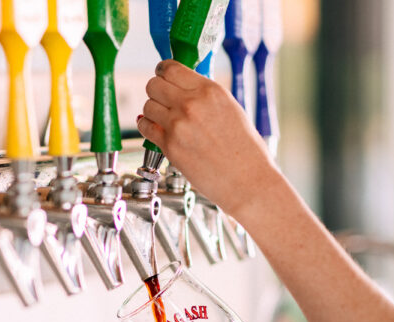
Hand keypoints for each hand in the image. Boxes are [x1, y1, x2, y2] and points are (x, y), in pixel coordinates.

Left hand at [137, 60, 278, 216]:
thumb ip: (205, 96)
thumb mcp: (230, 109)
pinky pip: (145, 127)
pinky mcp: (170, 146)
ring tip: (163, 119)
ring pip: (147, 106)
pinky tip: (156, 130)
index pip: (171, 68)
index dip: (163, 71)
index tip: (162, 75)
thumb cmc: (245, 150)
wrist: (248, 180)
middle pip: (154, 85)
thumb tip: (183, 88)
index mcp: (210, 91)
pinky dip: (147, 127)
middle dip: (156, 91)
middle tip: (162, 99)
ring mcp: (178, 125)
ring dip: (152, 111)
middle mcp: (191, 104)